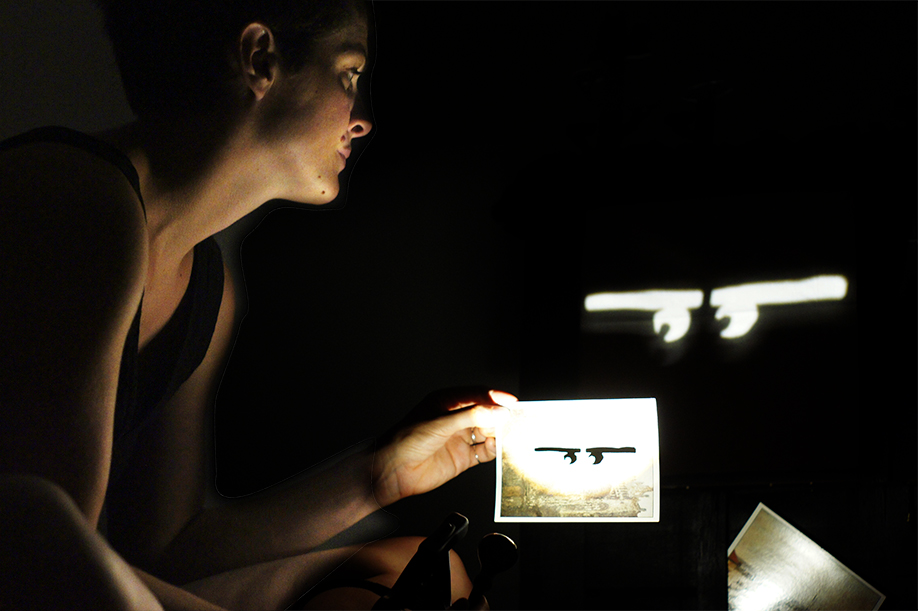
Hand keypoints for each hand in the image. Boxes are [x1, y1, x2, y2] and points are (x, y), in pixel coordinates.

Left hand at [371, 387, 516, 506]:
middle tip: (513, 419)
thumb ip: (472, 416)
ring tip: (507, 435)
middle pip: (486, 413)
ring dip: (498, 433)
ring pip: (488, 432)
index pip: (477, 395)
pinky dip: (494, 450)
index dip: (495, 397)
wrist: (393, 470)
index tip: (511, 402)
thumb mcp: (441, 422)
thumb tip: (497, 411)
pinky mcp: (462, 457)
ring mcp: (459, 438)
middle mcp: (455, 419)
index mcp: (447, 402)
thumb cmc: (406, 440)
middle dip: (499, 416)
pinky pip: (485, 451)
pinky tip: (497, 449)